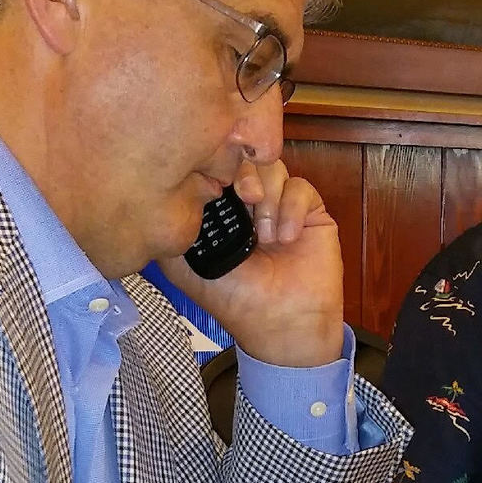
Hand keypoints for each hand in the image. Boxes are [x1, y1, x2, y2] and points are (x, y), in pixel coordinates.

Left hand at [158, 158, 342, 367]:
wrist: (282, 323)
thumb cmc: (235, 300)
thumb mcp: (187, 266)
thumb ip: (175, 229)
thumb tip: (171, 192)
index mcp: (219, 211)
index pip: (215, 168)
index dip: (216, 168)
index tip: (216, 184)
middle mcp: (249, 204)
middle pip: (245, 159)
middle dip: (244, 174)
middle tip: (247, 198)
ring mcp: (279, 206)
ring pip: (274, 168)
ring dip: (269, 199)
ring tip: (266, 237)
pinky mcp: (310, 212)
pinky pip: (301, 187)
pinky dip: (292, 209)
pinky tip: (286, 238)